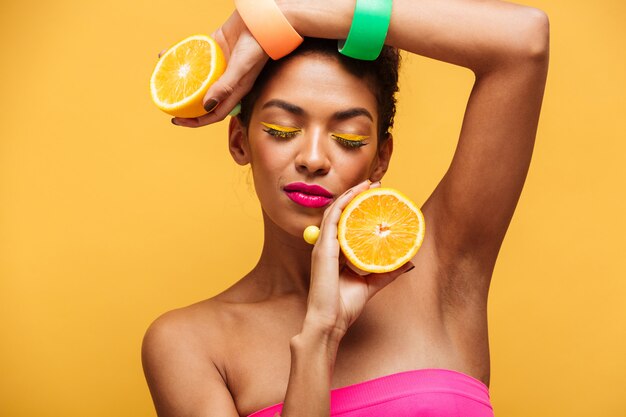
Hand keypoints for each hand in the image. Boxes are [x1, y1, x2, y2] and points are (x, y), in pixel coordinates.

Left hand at [169, 11, 268, 127]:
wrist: (261, 20)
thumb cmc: (257, 46)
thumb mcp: (242, 70)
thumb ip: (225, 87)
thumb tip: (207, 105)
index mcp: (235, 91)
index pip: (215, 113)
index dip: (197, 121)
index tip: (178, 120)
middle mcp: (226, 81)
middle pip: (204, 98)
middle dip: (185, 104)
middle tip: (166, 102)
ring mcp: (219, 65)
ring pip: (197, 76)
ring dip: (180, 77)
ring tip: (163, 76)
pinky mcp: (214, 48)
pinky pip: (195, 55)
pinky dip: (181, 54)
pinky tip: (167, 53)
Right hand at [305, 180, 414, 339]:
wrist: (330, 321)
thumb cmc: (345, 306)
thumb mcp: (372, 284)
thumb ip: (387, 271)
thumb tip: (408, 261)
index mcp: (336, 253)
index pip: (346, 223)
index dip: (358, 207)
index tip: (375, 196)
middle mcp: (327, 246)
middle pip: (341, 213)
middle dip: (357, 196)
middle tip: (374, 184)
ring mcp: (323, 246)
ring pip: (336, 211)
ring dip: (351, 195)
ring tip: (368, 184)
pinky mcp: (323, 248)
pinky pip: (332, 219)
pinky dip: (344, 204)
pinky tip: (356, 195)